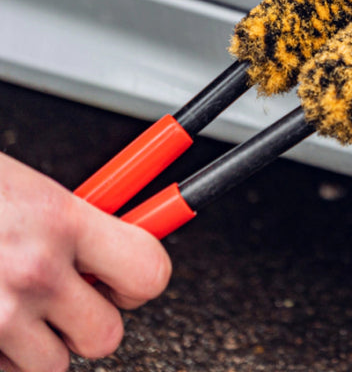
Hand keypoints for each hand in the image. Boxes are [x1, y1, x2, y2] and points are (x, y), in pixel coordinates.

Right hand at [0, 153, 170, 371]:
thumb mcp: (26, 188)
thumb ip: (74, 220)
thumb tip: (118, 236)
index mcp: (61, 219)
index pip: (148, 270)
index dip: (141, 281)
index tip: (127, 279)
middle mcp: (33, 271)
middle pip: (105, 337)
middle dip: (86, 322)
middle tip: (62, 299)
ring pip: (49, 367)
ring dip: (33, 346)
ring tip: (7, 303)